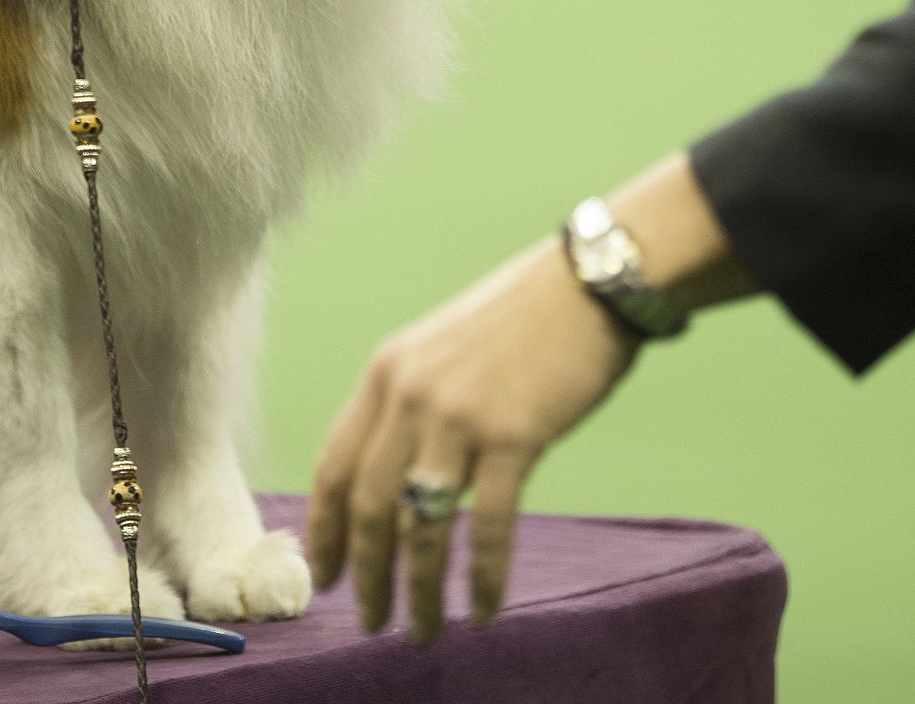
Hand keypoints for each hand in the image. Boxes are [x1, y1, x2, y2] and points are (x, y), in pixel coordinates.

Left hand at [304, 239, 634, 643]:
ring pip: (420, 526)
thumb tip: (394, 477)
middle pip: (369, 506)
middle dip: (365, 574)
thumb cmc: (522, 320)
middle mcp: (410, 395)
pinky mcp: (513, 436)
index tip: (324, 575)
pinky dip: (481, 578)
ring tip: (421, 631)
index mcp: (385, 372)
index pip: (334, 465)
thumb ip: (410, 404)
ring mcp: (458, 416)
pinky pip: (485, 525)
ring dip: (418, 591)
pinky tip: (483, 611)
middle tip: (370, 621)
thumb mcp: (441, 349)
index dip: (325, 529)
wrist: (589, 284)